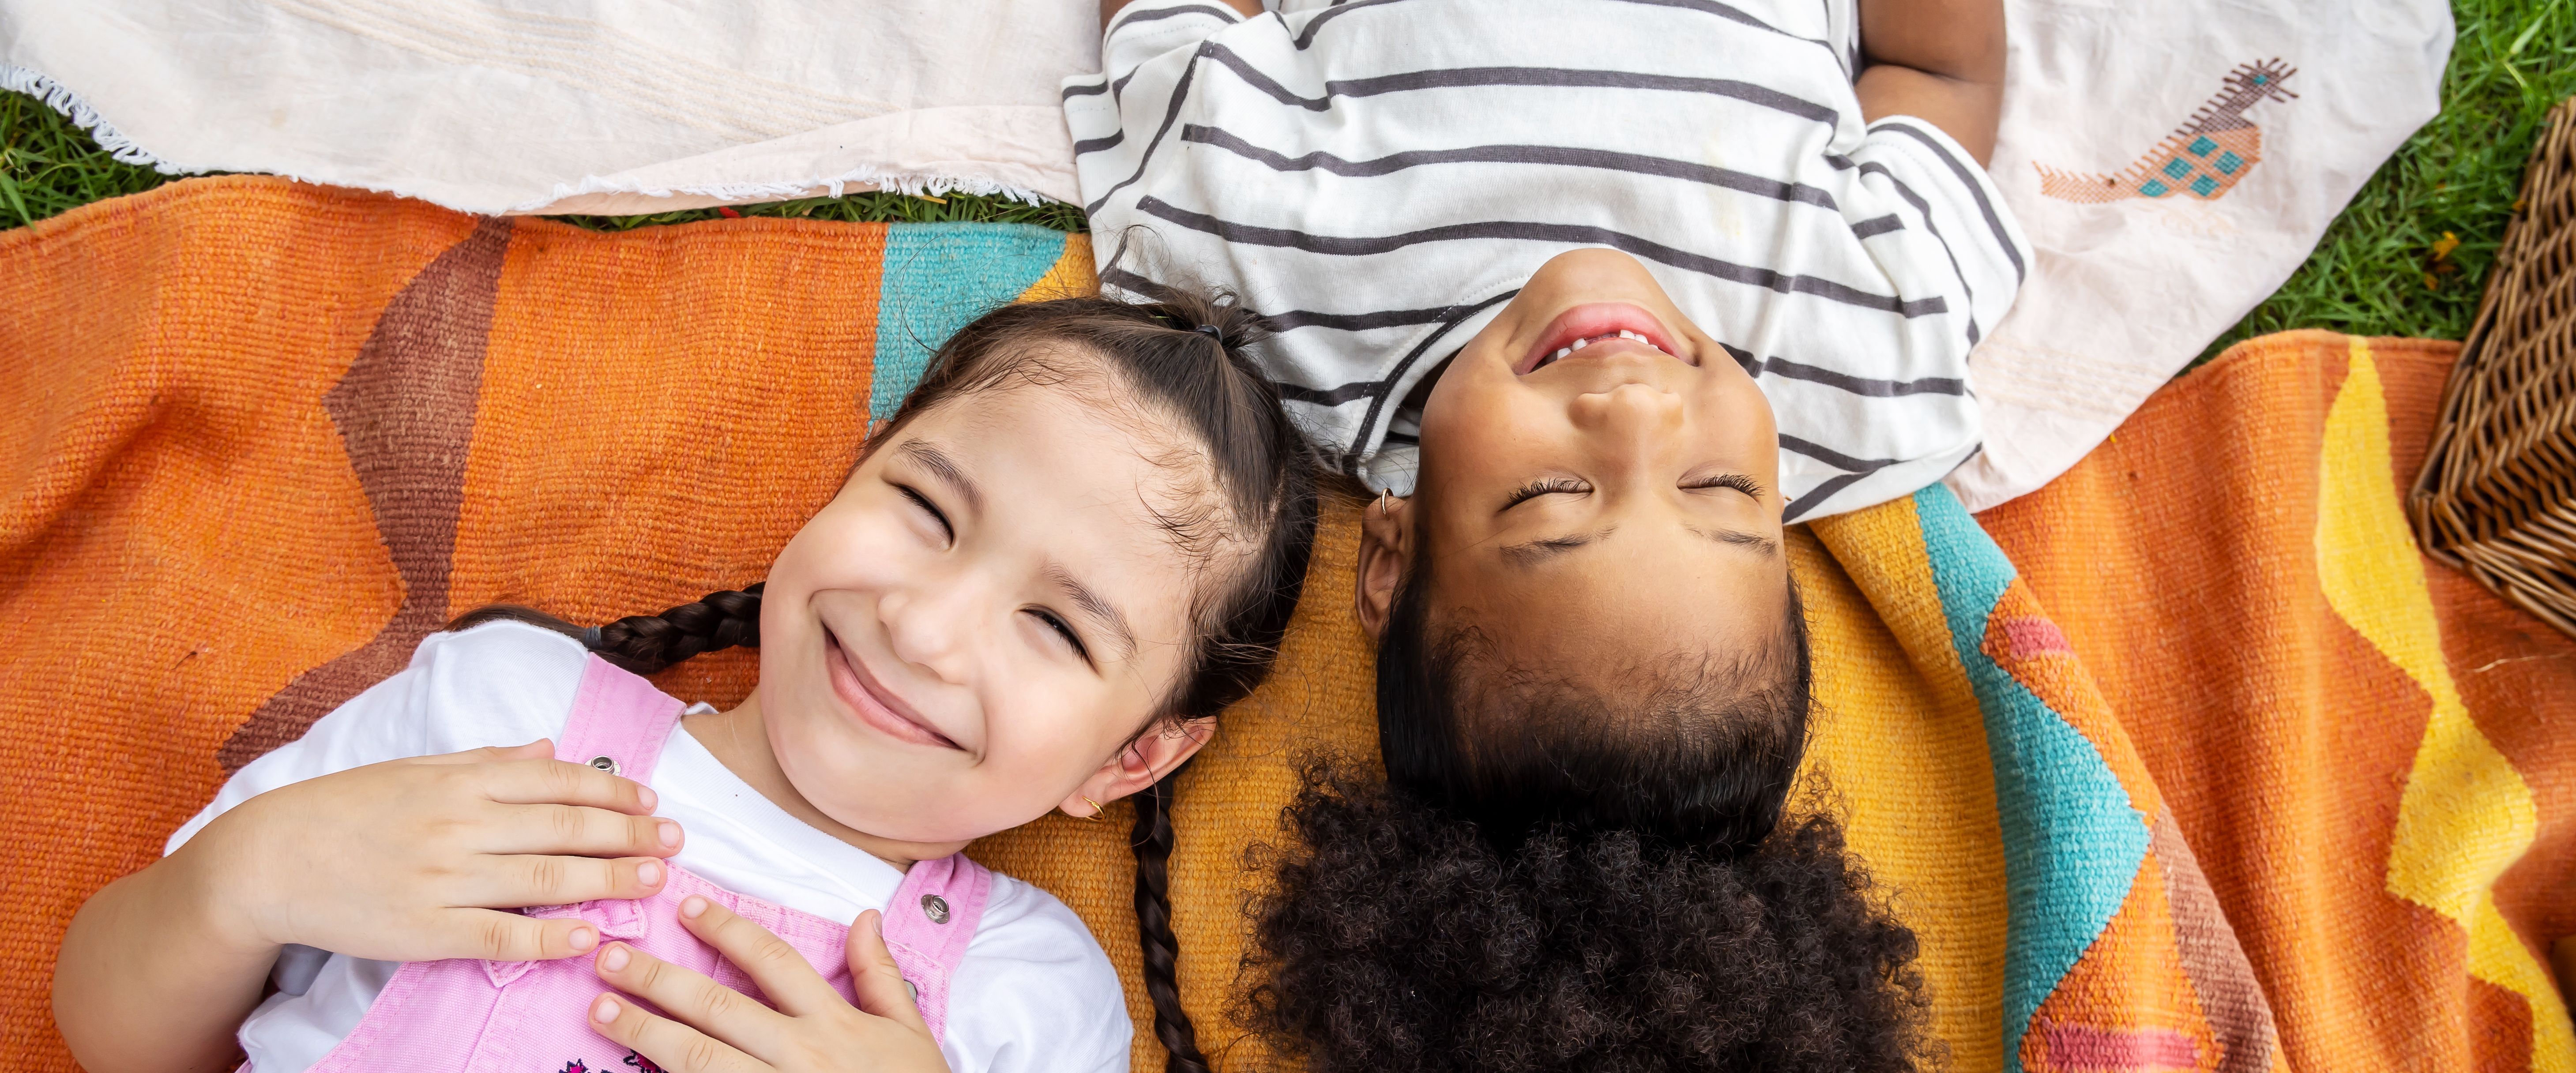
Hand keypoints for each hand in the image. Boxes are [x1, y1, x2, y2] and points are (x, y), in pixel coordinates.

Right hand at [185, 739, 681, 963]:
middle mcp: (461, 825)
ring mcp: (445, 878)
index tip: (651, 801)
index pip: (558, 781)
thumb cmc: (348, 809)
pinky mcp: (427, 929)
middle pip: (567, 827)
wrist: (269, 859)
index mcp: (461, 780)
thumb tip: (549, 748)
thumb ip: (488, 761)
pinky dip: (551, 936)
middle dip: (630, 833)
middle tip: (676, 842)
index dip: (613, 790)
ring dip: (610, 879)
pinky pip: (502, 934)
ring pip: (547, 877)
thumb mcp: (419, 769)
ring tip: (655, 880)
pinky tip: (590, 936)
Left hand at [588, 896, 950, 1072]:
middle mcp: (799, 1054)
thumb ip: (881, 974)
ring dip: (643, 1031)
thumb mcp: (909, 1031)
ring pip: (697, 1058)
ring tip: (599, 1009)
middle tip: (609, 957)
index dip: (727, 929)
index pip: (772, 961)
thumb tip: (864, 916)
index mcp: (834, 1022)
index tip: (686, 908)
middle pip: (717, 1006)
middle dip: (658, 979)